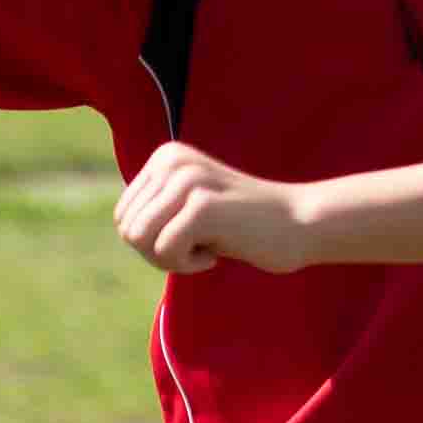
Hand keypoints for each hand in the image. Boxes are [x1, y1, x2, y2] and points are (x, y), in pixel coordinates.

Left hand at [115, 142, 309, 274]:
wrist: (299, 224)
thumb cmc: (244, 226)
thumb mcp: (191, 207)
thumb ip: (157, 209)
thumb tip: (123, 227)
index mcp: (165, 157)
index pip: (123, 216)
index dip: (151, 242)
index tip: (190, 237)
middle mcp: (172, 162)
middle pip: (127, 229)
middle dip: (158, 252)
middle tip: (198, 248)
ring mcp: (187, 181)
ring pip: (140, 240)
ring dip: (171, 259)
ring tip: (205, 249)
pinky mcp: (201, 206)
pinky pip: (165, 251)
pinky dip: (188, 265)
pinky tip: (217, 254)